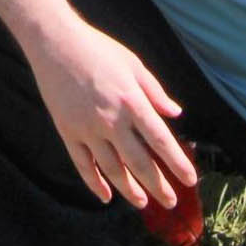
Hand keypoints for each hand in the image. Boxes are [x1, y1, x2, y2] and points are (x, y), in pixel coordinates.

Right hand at [31, 17, 194, 212]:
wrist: (54, 42)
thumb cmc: (97, 49)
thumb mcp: (133, 64)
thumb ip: (155, 92)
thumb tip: (176, 114)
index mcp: (132, 101)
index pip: (160, 141)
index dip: (177, 163)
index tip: (190, 180)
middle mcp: (111, 120)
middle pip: (139, 162)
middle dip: (158, 186)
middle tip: (171, 202)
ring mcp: (87, 128)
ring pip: (112, 169)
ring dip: (130, 190)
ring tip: (143, 203)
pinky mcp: (67, 131)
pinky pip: (82, 164)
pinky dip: (94, 183)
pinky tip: (106, 196)